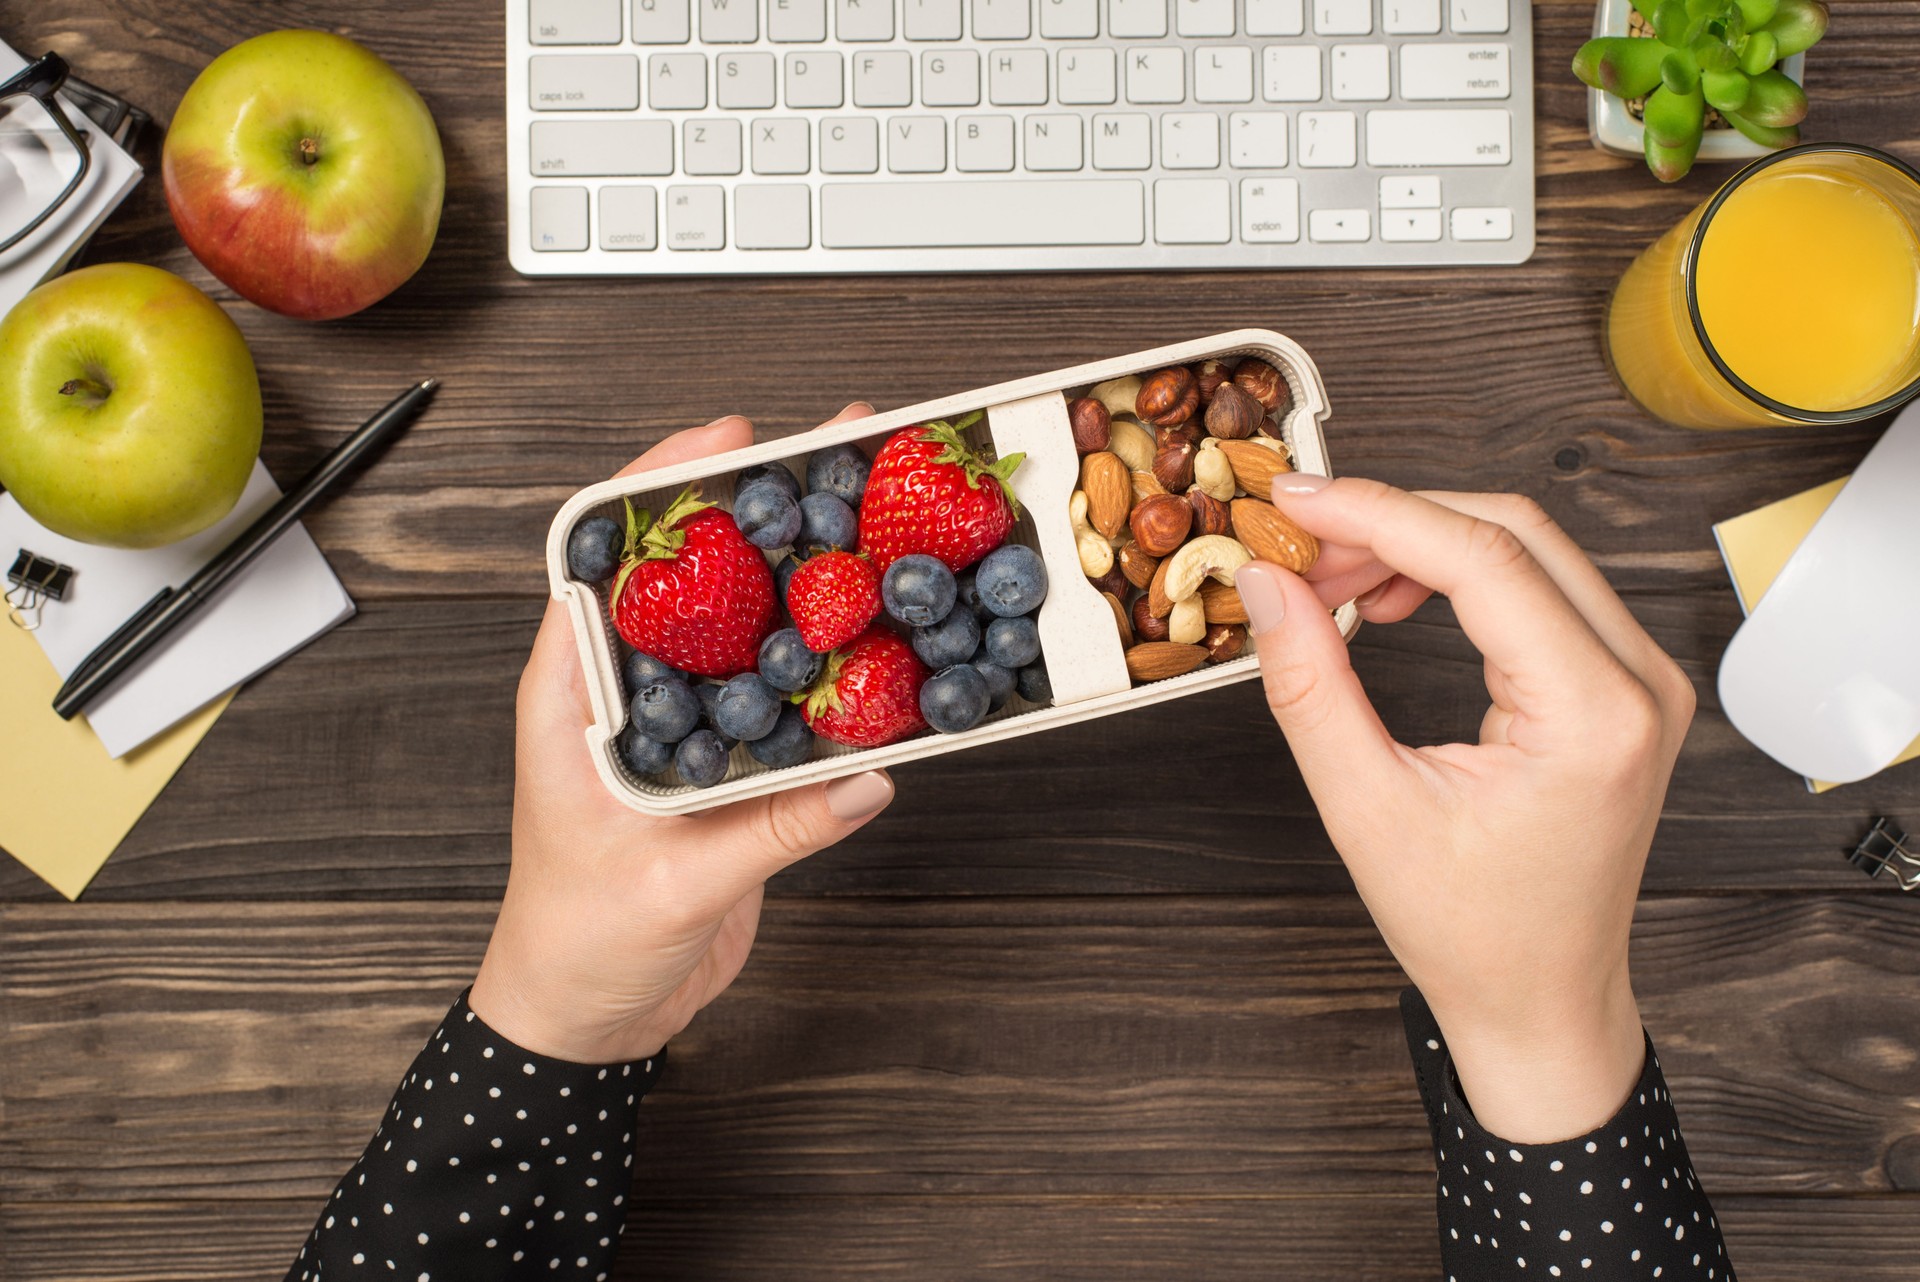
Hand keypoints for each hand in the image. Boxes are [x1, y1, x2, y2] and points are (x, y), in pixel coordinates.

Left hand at [471, 408, 894, 1063]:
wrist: (588, 1017)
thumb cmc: (576, 945)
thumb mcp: (670, 886)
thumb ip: (769, 832)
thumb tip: (865, 777)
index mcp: (574, 695)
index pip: (604, 558)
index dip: (661, 485)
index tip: (729, 439)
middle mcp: (625, 693)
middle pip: (690, 571)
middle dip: (758, 506)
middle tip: (835, 451)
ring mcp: (679, 724)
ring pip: (742, 621)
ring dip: (801, 572)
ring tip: (871, 518)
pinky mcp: (723, 764)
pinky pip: (781, 692)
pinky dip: (828, 659)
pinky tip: (880, 637)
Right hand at [1233, 477, 1693, 1141]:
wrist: (1542, 999)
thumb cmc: (1471, 931)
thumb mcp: (1367, 810)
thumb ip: (1310, 688)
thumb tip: (1267, 585)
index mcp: (1592, 715)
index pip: (1483, 558)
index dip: (1377, 514)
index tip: (1292, 501)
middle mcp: (1637, 682)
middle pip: (1511, 530)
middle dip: (1394, 521)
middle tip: (1298, 545)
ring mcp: (1641, 679)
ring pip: (1526, 548)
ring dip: (1422, 545)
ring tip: (1332, 582)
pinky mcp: (1622, 685)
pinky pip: (1540, 587)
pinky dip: (1458, 576)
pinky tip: (1392, 602)